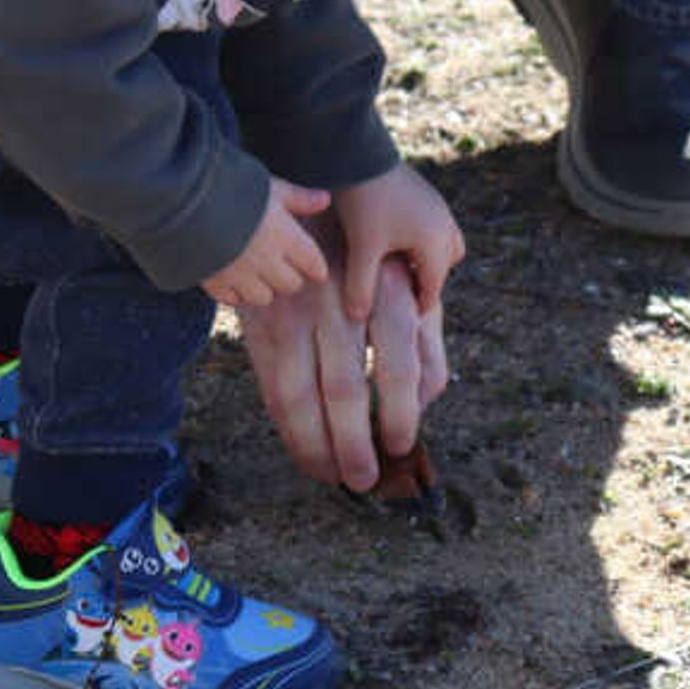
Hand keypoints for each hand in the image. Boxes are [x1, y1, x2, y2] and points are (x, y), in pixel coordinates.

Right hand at [200, 178, 331, 313]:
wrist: (184, 200)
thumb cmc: (233, 187)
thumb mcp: (270, 186)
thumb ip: (298, 198)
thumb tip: (325, 199)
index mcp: (286, 238)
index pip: (314, 266)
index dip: (314, 265)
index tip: (310, 262)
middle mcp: (267, 262)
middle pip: (291, 285)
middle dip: (289, 276)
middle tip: (280, 263)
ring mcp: (240, 276)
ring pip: (264, 298)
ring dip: (263, 288)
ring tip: (255, 271)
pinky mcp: (214, 283)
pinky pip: (233, 300)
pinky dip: (235, 293)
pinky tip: (231, 276)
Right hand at [238, 251, 448, 491]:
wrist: (308, 209)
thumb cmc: (371, 259)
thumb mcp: (410, 284)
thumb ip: (424, 341)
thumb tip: (426, 401)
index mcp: (386, 292)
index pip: (398, 363)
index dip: (401, 414)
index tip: (399, 445)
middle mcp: (339, 302)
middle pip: (345, 388)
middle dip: (353, 444)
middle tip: (364, 479)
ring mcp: (294, 312)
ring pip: (300, 395)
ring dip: (315, 446)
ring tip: (332, 476)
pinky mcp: (262, 324)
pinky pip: (272, 387)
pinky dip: (287, 428)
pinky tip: (304, 451)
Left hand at [330, 162, 464, 324]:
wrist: (358, 153)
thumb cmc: (364, 202)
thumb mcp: (361, 247)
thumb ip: (361, 286)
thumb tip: (358, 319)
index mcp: (435, 240)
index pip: (434, 285)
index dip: (418, 304)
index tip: (400, 318)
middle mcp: (444, 223)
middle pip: (445, 265)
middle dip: (426, 280)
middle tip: (398, 291)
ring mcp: (437, 206)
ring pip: (444, 243)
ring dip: (426, 258)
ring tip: (396, 265)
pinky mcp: (426, 194)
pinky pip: (434, 226)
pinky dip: (421, 240)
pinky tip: (392, 240)